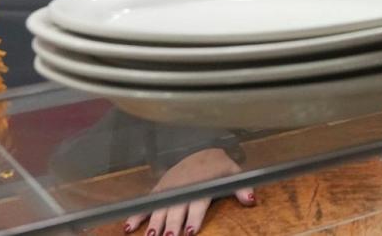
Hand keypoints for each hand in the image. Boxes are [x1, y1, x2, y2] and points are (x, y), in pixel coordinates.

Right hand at [123, 149, 253, 235]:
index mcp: (202, 186)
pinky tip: (129, 228)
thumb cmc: (219, 168)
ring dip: (154, 222)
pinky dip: (136, 215)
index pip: (197, 203)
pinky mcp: (159, 190)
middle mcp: (183, 188)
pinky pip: (147, 203)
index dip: (194, 217)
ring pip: (160, 208)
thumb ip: (241, 188)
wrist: (202, 153)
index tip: (189, 231)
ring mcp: (169, 190)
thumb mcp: (234, 174)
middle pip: (176, 209)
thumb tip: (251, 200)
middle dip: (171, 224)